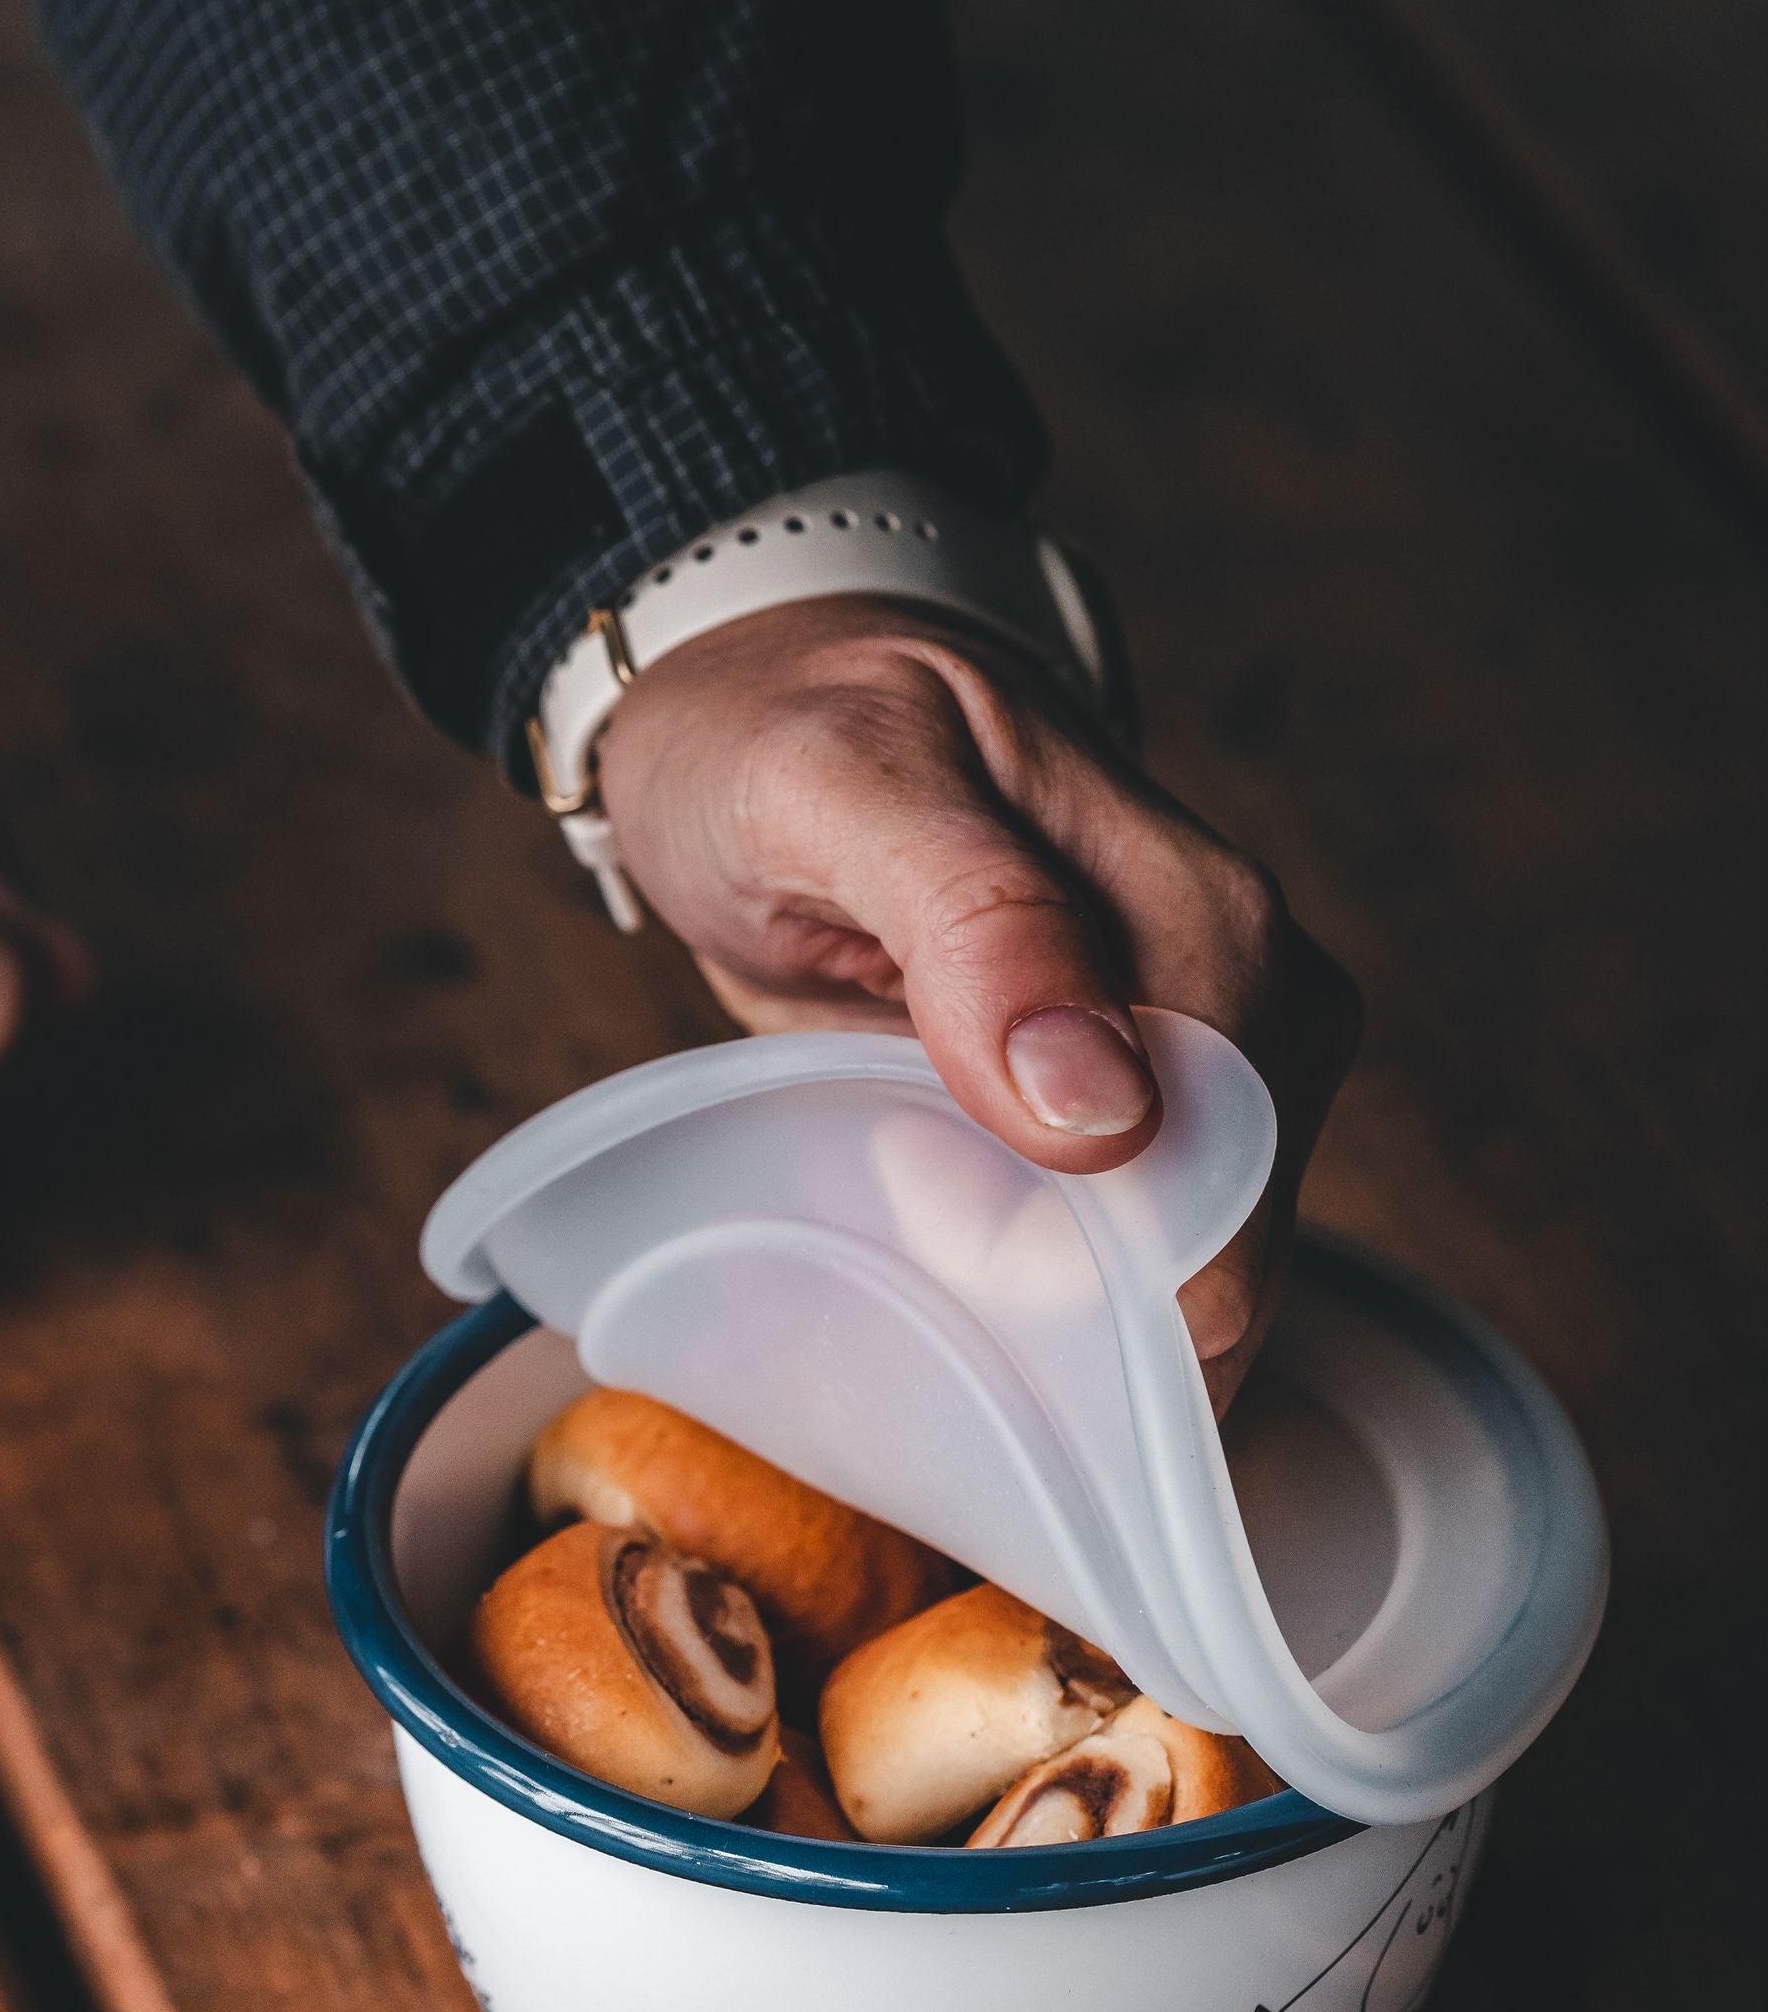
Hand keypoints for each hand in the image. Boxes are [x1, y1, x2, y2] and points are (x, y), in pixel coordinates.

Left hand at [594, 596, 1359, 1404]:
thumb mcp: (838, 784)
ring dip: (1046, 1303)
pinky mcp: (1150, 1113)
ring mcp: (1211, 1066)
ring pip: (1183, 1280)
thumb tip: (1105, 1113)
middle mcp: (1252, 1001)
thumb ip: (977, 921)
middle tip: (903, 1203)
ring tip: (914, 1191)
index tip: (931, 1228)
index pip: (1222, 1185)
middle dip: (1064, 1303)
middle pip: (1218, 1256)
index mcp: (1212, 920)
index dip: (1083, 1272)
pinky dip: (1038, 1287)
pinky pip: (1133, 1261)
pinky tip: (947, 1230)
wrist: (759, 709)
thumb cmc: (787, 731)